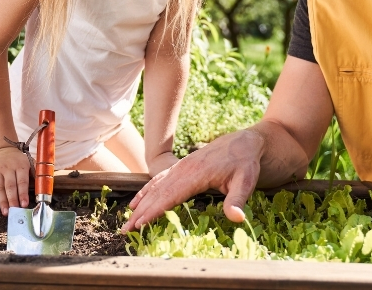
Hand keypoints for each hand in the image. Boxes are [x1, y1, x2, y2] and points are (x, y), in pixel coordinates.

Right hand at [0, 146, 31, 214]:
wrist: (3, 147)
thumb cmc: (18, 159)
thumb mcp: (29, 162)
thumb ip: (36, 173)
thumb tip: (43, 187)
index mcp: (20, 166)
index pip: (22, 182)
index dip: (23, 194)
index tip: (24, 205)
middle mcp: (8, 167)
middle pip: (10, 186)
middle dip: (12, 200)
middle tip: (14, 211)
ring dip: (2, 200)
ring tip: (5, 212)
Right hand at [122, 128, 265, 232]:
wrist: (244, 141)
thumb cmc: (245, 162)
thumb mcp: (246, 181)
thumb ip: (238, 200)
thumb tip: (237, 218)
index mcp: (196, 174)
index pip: (170, 196)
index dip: (154, 211)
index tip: (140, 224)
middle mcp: (183, 170)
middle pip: (157, 193)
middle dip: (141, 212)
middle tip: (126, 229)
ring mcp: (180, 167)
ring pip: (155, 186)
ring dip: (141, 202)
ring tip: (128, 218)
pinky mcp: (181, 167)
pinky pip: (159, 179)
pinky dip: (147, 190)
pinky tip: (139, 200)